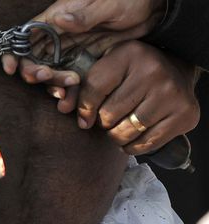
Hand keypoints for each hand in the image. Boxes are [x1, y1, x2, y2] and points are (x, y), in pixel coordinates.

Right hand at [2, 0, 164, 111]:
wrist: (152, 8)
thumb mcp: (108, 3)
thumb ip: (83, 15)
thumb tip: (58, 20)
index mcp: (59, 16)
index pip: (26, 34)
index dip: (14, 51)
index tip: (11, 68)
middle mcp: (59, 33)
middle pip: (34, 56)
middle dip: (33, 71)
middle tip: (46, 79)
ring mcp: (71, 47)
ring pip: (49, 69)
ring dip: (50, 82)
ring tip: (63, 91)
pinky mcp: (82, 58)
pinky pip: (67, 74)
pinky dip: (65, 86)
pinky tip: (69, 94)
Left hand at [78, 41, 199, 154]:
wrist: (175, 70)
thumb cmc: (130, 72)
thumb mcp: (106, 68)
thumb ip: (80, 87)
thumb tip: (62, 107)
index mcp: (129, 54)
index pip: (94, 89)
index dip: (84, 109)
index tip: (84, 120)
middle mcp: (153, 71)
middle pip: (109, 114)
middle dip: (103, 122)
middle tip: (109, 118)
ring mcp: (171, 94)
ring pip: (126, 132)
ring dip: (116, 135)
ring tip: (119, 126)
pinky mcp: (184, 115)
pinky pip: (146, 144)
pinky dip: (132, 146)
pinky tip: (133, 136)